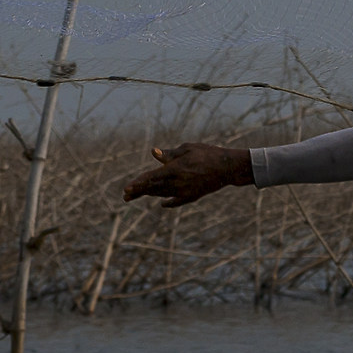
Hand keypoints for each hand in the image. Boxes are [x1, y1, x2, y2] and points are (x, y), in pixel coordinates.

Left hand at [121, 142, 251, 208]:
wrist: (227, 167)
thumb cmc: (206, 153)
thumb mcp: (187, 149)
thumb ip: (169, 154)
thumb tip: (154, 153)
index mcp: (174, 170)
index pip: (151, 178)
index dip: (137, 184)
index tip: (126, 189)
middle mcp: (177, 183)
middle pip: (153, 189)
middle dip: (139, 192)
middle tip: (126, 197)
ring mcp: (185, 192)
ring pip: (163, 194)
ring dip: (150, 194)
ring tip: (139, 194)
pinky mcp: (193, 196)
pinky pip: (177, 201)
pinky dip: (169, 202)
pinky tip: (162, 204)